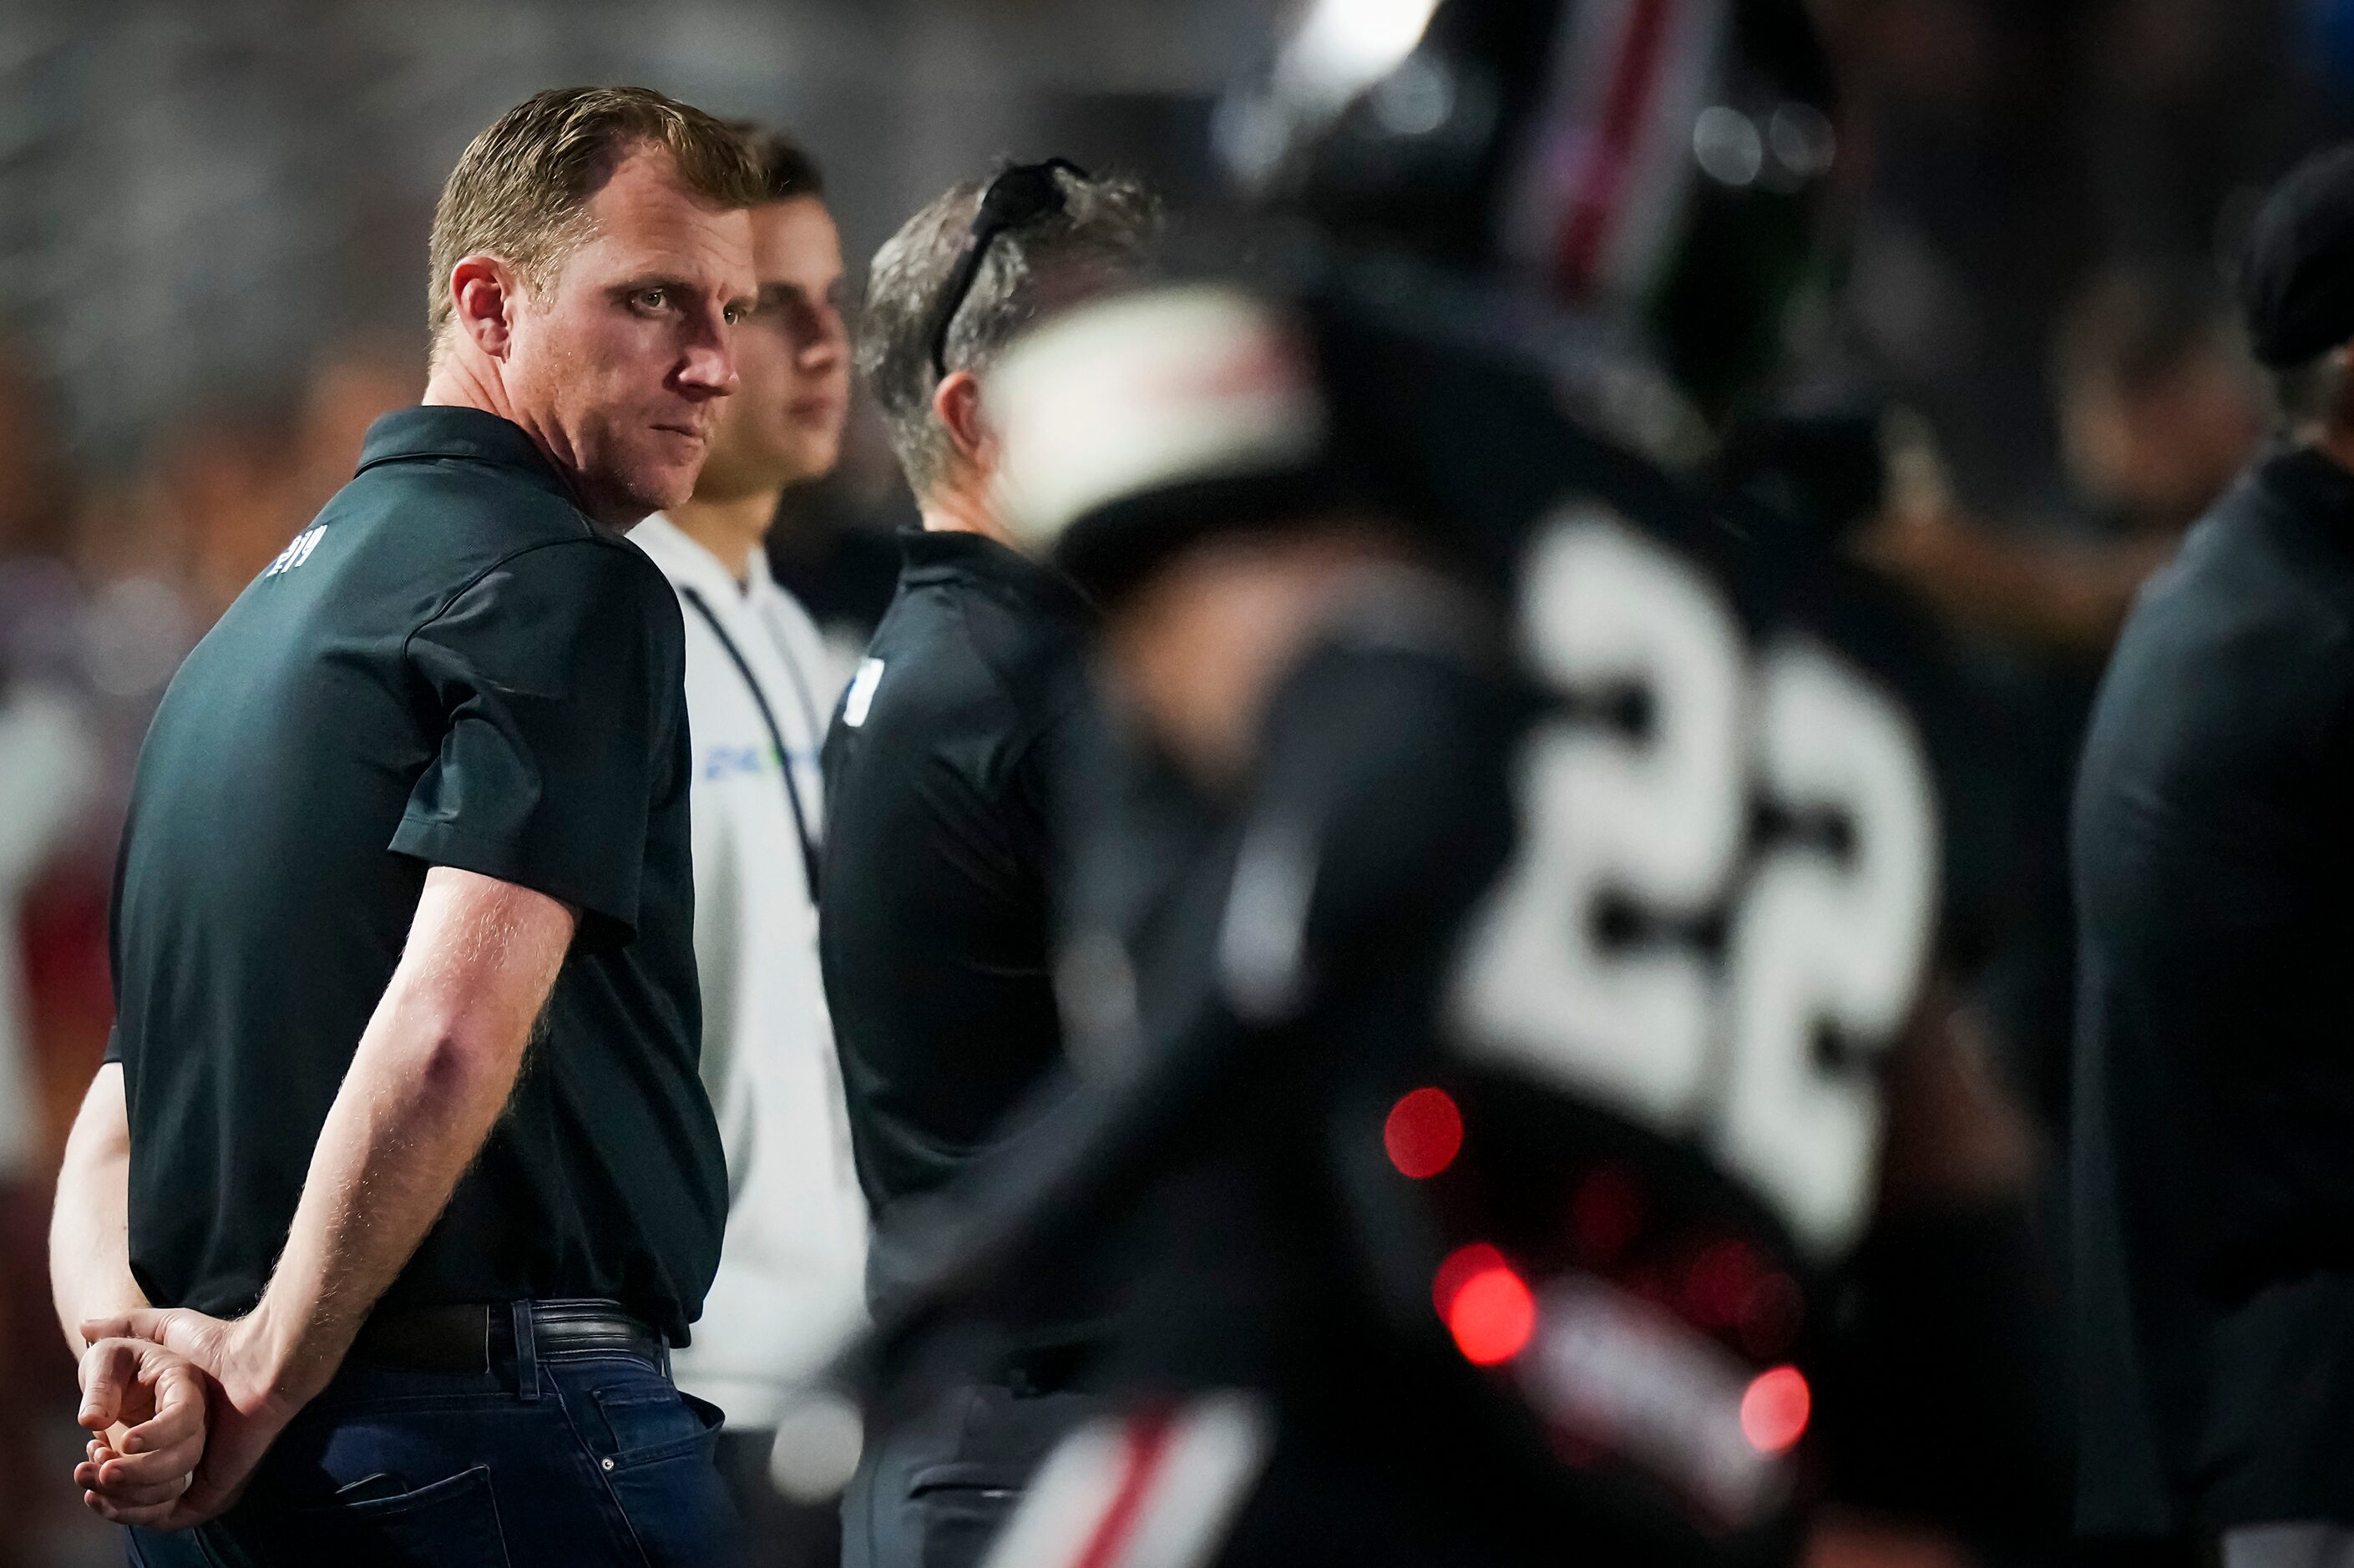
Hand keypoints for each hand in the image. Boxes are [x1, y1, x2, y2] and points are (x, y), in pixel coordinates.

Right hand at [81, 1307, 308, 1527]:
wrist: (262, 1363)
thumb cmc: (218, 1342)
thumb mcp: (168, 1328)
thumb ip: (127, 1326)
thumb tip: (85, 1328)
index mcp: (171, 1430)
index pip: (127, 1461)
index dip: (101, 1457)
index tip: (89, 1443)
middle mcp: (182, 1454)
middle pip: (129, 1486)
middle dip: (101, 1476)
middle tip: (88, 1461)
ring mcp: (197, 1475)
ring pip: (141, 1502)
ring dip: (113, 1489)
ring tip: (101, 1464)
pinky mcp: (211, 1492)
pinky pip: (167, 1517)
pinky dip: (135, 1509)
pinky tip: (113, 1480)